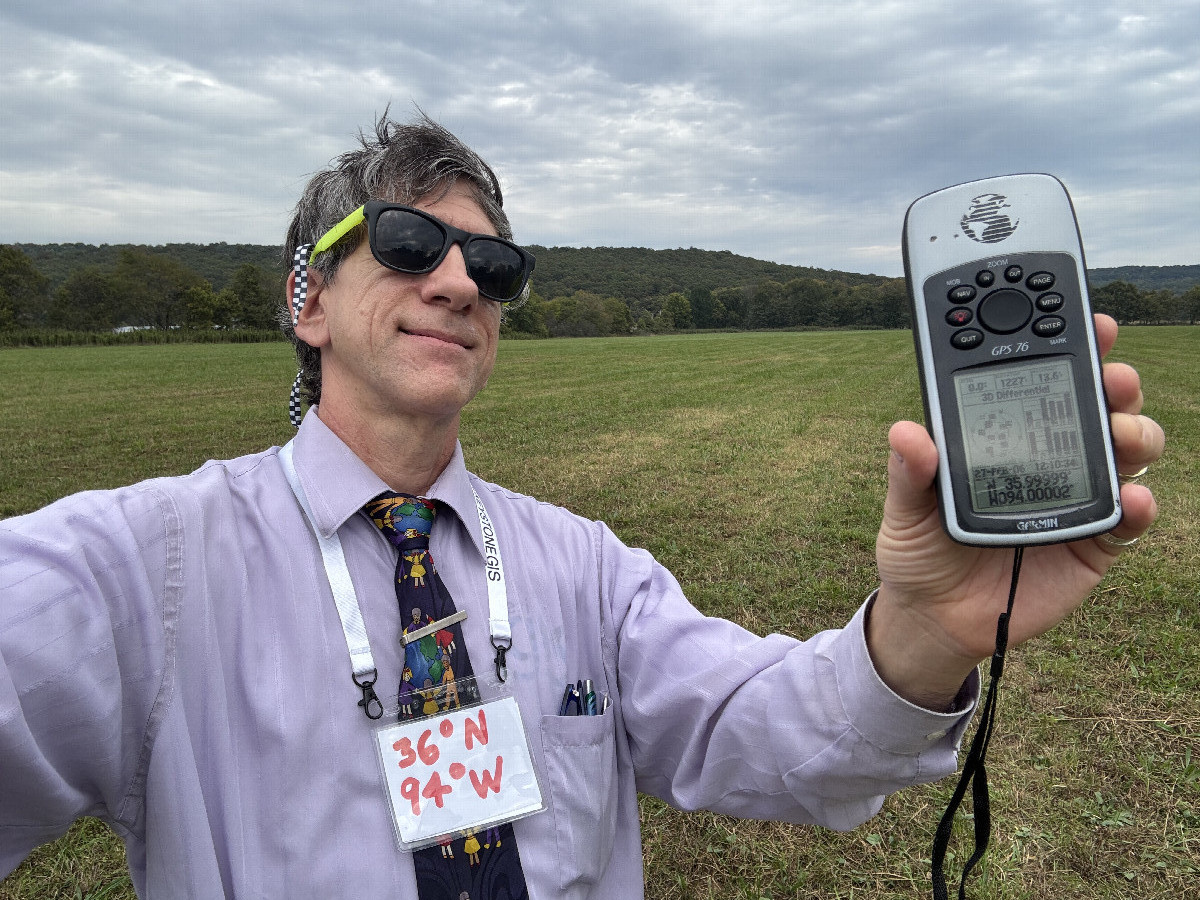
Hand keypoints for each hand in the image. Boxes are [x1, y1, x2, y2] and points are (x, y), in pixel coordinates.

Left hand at [867, 315, 1164, 708]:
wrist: (934, 618)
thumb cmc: (919, 550)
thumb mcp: (904, 509)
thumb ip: (909, 473)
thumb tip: (907, 432)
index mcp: (1005, 435)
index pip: (1040, 378)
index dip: (1065, 344)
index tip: (1080, 318)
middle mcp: (1050, 455)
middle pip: (1097, 404)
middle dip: (1113, 380)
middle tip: (1110, 374)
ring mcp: (1078, 496)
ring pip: (1127, 451)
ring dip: (1134, 434)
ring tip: (1121, 433)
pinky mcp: (1094, 543)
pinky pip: (1130, 520)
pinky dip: (1140, 506)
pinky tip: (1133, 499)